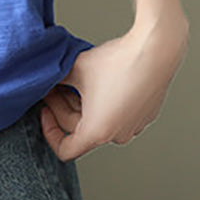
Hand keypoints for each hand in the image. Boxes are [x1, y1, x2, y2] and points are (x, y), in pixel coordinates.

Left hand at [39, 12, 188, 161]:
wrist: (155, 50)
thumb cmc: (117, 62)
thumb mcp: (74, 69)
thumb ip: (54, 81)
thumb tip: (44, 82)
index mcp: (97, 132)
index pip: (64, 150)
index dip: (48, 131)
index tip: (44, 109)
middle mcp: (117, 135)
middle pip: (79, 130)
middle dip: (62, 107)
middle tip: (53, 85)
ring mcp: (134, 126)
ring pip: (98, 121)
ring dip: (82, 105)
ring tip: (73, 80)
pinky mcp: (145, 114)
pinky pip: (117, 113)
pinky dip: (103, 102)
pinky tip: (97, 80)